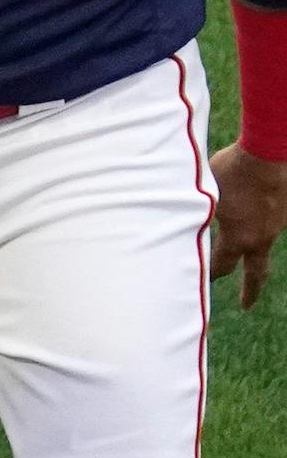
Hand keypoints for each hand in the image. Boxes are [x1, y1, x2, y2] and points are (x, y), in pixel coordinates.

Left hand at [210, 142, 286, 309]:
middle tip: (246, 305)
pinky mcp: (284, 211)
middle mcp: (263, 237)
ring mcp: (277, 225)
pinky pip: (269, 224)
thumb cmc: (232, 171)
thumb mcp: (205, 195)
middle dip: (249, 291)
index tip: (201, 284)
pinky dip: (257, 226)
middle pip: (256, 273)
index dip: (209, 276)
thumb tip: (182, 223)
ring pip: (261, 244)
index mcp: (240, 238)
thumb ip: (196, 214)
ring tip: (241, 250)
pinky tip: (251, 216)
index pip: (221, 266)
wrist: (269, 152)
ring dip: (251, 251)